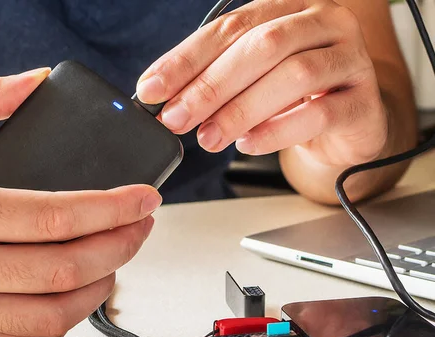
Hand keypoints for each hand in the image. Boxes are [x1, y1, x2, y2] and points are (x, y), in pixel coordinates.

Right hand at [0, 69, 160, 336]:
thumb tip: (33, 83)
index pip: (54, 216)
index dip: (112, 208)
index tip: (145, 198)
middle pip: (64, 267)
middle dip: (121, 244)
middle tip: (142, 224)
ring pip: (52, 313)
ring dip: (101, 286)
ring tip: (117, 257)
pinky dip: (63, 323)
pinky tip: (75, 295)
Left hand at [137, 0, 386, 166]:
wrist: (347, 122)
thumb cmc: (292, 96)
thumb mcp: (251, 78)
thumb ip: (214, 78)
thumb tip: (163, 99)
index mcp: (287, 8)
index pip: (229, 26)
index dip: (186, 58)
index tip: (151, 89)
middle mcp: (322, 23)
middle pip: (261, 46)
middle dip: (210, 85)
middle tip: (175, 118)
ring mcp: (349, 59)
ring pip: (292, 76)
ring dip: (240, 110)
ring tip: (208, 138)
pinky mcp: (363, 101)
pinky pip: (319, 113)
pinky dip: (277, 131)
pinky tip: (249, 144)